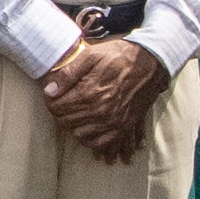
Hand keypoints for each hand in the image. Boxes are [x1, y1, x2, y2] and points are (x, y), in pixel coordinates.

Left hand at [38, 34, 161, 160]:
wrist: (150, 62)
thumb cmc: (119, 56)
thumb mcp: (91, 55)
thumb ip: (68, 74)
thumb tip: (49, 91)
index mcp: (89, 93)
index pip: (56, 107)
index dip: (50, 101)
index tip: (53, 94)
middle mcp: (99, 111)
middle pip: (66, 122)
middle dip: (60, 112)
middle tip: (64, 102)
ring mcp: (112, 122)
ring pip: (79, 134)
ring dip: (73, 125)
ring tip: (76, 113)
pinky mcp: (123, 127)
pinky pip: (100, 143)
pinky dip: (90, 139)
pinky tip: (87, 128)